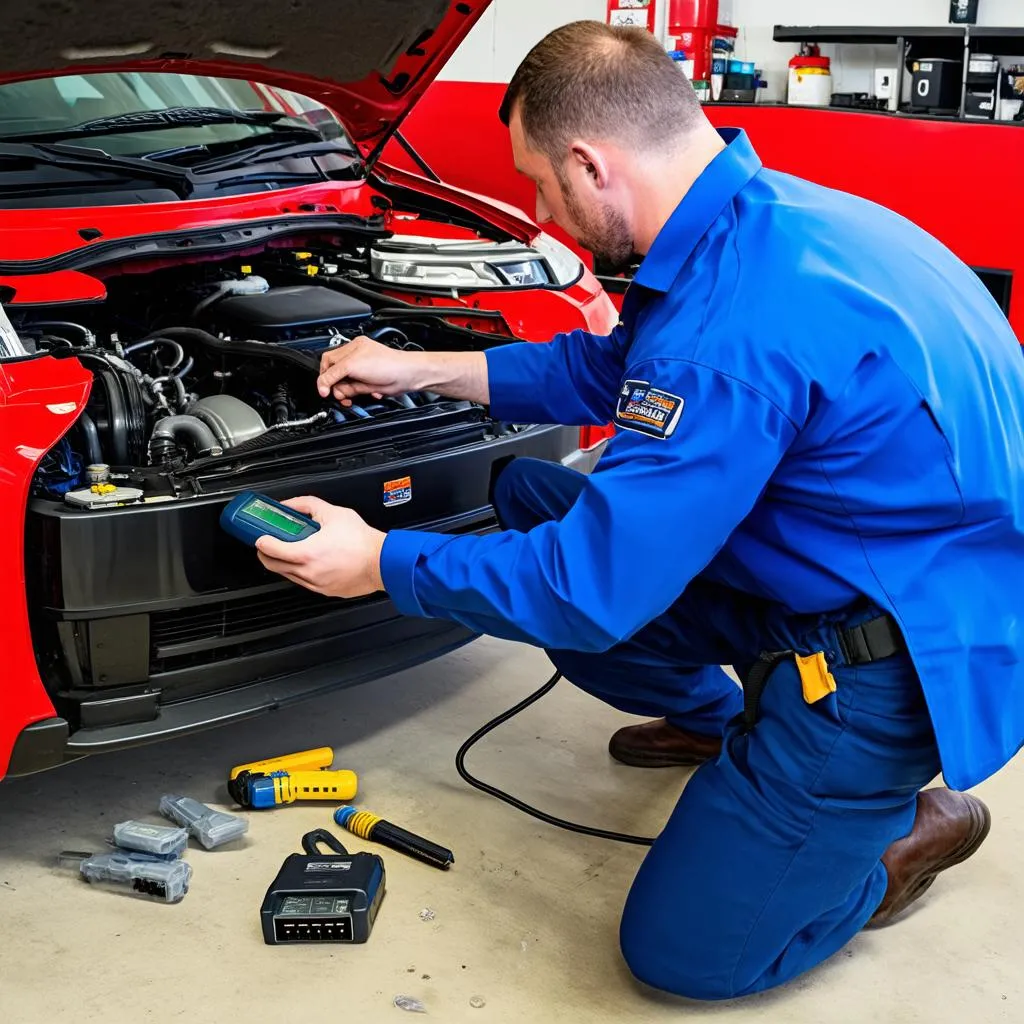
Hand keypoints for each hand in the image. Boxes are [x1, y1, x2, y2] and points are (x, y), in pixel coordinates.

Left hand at [255, 496, 386, 598]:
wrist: (382, 562)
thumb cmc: (362, 542)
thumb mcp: (333, 513)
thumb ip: (307, 505)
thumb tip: (291, 505)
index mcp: (306, 553)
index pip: (270, 550)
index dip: (261, 542)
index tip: (260, 537)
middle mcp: (307, 572)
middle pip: (273, 566)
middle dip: (266, 554)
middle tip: (268, 544)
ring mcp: (315, 584)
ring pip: (288, 576)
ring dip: (284, 564)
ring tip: (290, 550)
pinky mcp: (325, 591)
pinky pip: (304, 582)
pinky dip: (300, 572)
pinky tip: (309, 561)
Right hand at [317, 336, 425, 404]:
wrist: (408, 376)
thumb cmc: (389, 365)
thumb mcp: (354, 367)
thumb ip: (334, 376)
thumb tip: (323, 386)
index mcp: (352, 349)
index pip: (328, 362)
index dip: (324, 377)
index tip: (324, 390)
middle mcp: (357, 359)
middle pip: (335, 375)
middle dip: (335, 386)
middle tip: (339, 394)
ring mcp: (364, 371)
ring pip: (345, 384)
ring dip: (346, 391)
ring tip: (352, 395)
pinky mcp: (370, 382)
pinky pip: (356, 389)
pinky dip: (358, 394)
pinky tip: (368, 392)